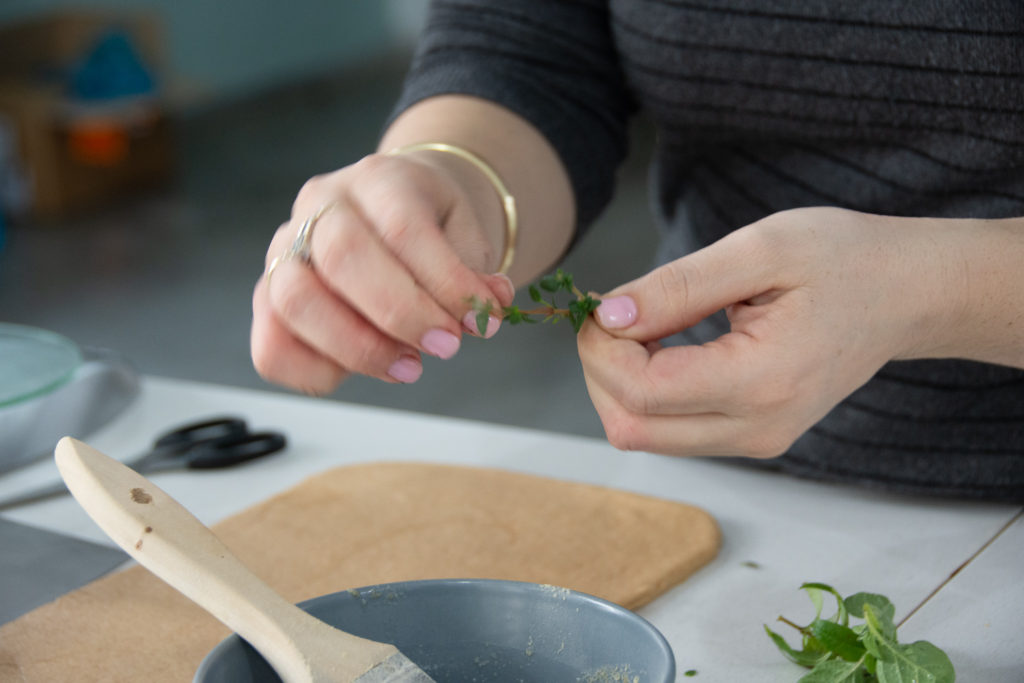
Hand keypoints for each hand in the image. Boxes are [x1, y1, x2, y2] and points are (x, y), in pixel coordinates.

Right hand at [251, 152, 514, 394]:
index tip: (480, 323)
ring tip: (408, 367)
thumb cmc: (431, 226)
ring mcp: (285, 250)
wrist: (397, 211)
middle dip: (401, 315)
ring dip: (357, 349)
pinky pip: (271, 347)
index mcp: (379, 178)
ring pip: (294, 301)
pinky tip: (358, 373)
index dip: (445, 284)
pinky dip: (314, 372)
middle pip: (342, 256)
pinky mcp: (268, 297)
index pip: (403, 228)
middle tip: (446, 347)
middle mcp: (321, 206)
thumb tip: (486, 307)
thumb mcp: (466, 236)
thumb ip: (475, 273)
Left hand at [577, 207, 957, 457]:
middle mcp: (757, 429)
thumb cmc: (842, 261)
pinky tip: (661, 345)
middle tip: (614, 312)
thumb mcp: (759, 251)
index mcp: (761, 383)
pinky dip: (647, 391)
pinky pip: (671, 430)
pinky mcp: (752, 439)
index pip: (641, 391)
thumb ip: (678, 287)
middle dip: (601, 369)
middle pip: (631, 427)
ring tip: (643, 323)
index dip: (601, 349)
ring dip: (620, 382)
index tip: (602, 303)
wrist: (905, 295)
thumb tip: (609, 315)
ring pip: (644, 434)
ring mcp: (757, 442)